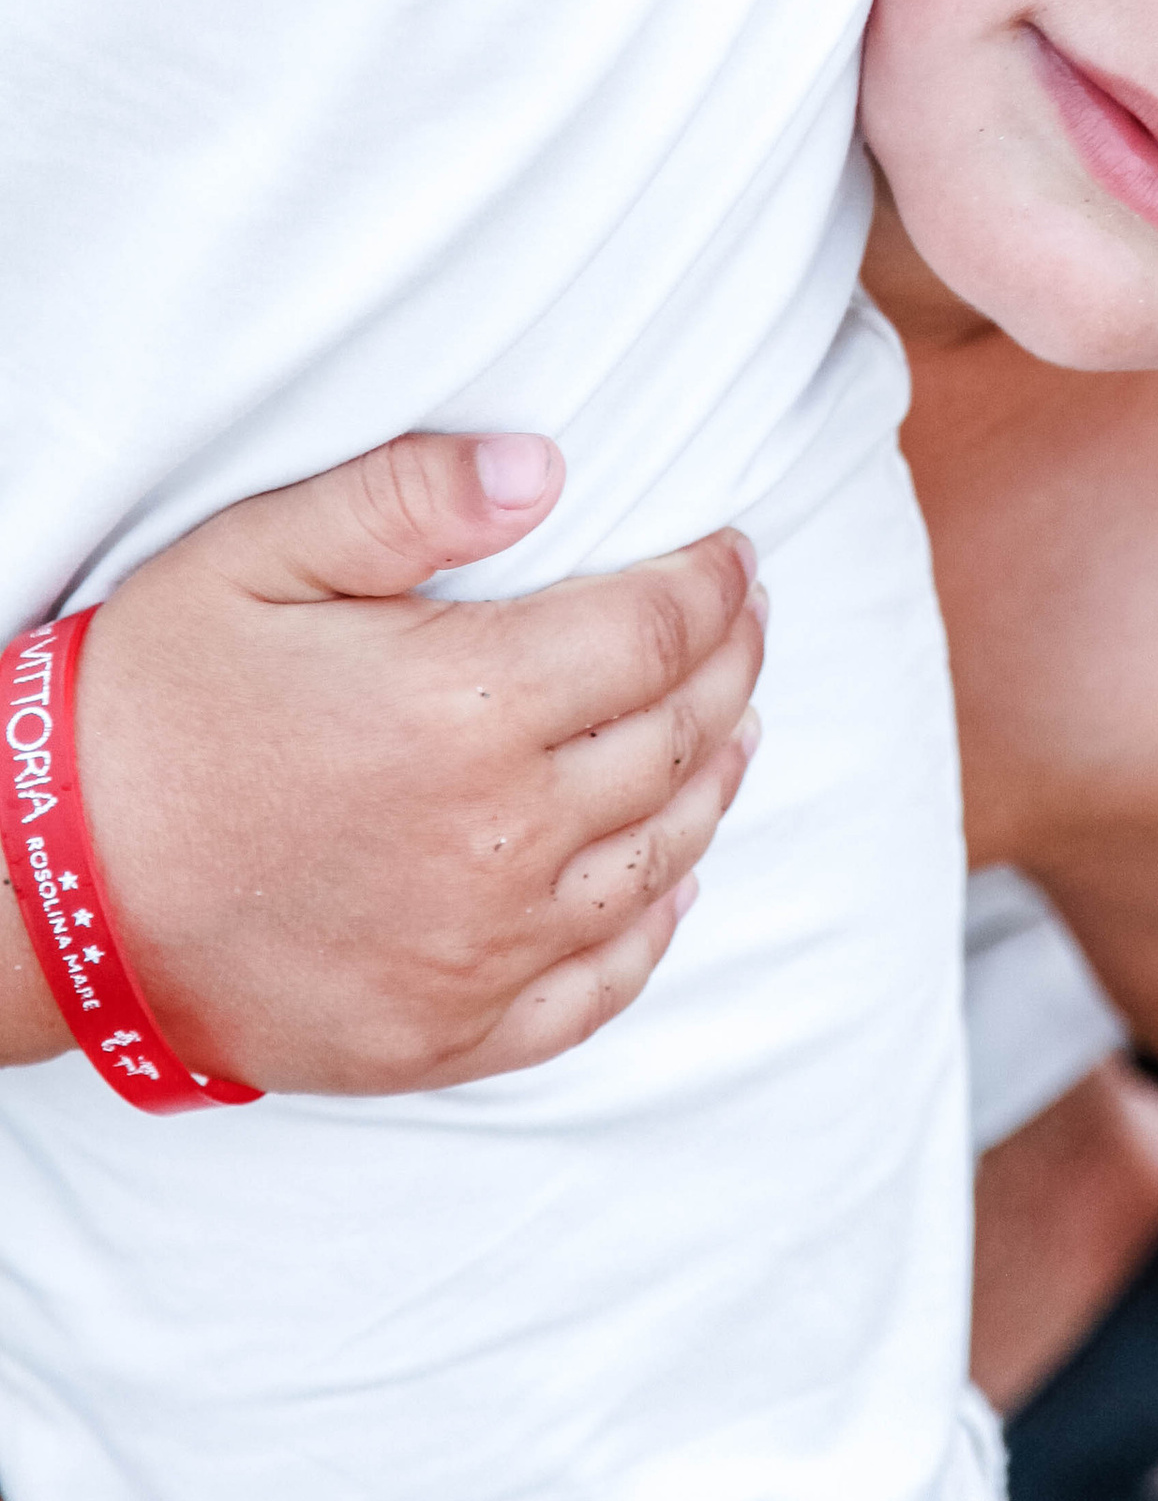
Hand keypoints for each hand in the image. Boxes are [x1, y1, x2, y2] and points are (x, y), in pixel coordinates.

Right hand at [19, 435, 761, 1095]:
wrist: (36, 893)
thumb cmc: (143, 708)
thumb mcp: (256, 558)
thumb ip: (409, 500)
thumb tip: (545, 465)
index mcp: (467, 705)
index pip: (656, 633)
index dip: (715, 585)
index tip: (735, 556)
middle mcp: (500, 837)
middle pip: (678, 739)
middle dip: (728, 665)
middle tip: (745, 623)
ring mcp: (481, 949)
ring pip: (660, 859)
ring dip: (714, 782)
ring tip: (733, 728)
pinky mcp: (447, 1034)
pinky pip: (596, 988)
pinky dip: (654, 929)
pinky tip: (672, 884)